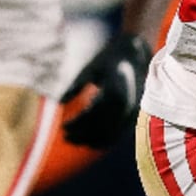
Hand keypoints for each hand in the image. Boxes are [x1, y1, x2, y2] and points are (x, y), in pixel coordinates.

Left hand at [60, 32, 151, 148]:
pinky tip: (90, 141)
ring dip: (91, 140)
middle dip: (82, 135)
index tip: (62, 126)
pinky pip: (119, 133)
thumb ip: (76, 84)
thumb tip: (59, 101)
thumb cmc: (110, 59)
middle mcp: (125, 104)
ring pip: (110, 134)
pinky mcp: (133, 114)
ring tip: (74, 140)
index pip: (91, 115)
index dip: (76, 123)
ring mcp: (131, 111)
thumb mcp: (91, 68)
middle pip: (100, 128)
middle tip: (65, 135)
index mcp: (114, 92)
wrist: (136, 54)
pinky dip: (104, 140)